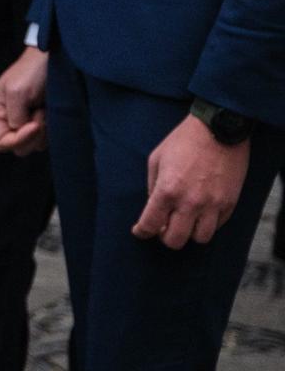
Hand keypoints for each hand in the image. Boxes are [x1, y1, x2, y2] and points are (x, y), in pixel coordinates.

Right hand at [0, 46, 48, 155]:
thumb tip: (21, 132)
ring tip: (45, 110)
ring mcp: (25, 122)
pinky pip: (45, 139)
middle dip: (32, 135)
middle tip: (40, 113)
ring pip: (33, 145)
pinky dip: (50, 130)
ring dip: (43, 132)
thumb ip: (15, 118)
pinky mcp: (40, 122)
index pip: (0, 142)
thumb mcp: (18, 92)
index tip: (34, 125)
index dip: (18, 139)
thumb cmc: (32, 71)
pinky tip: (51, 113)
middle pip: (18, 147)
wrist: (53, 60)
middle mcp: (7, 120)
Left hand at [133, 115, 250, 248]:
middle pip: (175, 240)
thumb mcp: (156, 159)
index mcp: (167, 190)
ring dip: (189, 233)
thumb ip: (153, 186)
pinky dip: (207, 224)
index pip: (150, 225)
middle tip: (163, 227)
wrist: (218, 129)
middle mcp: (190, 202)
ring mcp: (212, 204)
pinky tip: (200, 212)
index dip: (142, 232)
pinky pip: (218, 226)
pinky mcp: (229, 203)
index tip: (140, 231)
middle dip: (165, 237)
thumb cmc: (183, 141)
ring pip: (200, 239)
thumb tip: (153, 207)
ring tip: (184, 221)